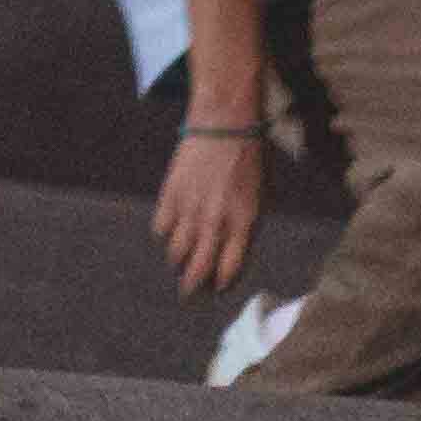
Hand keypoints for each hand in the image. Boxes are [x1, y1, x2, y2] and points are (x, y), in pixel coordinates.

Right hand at [156, 118, 271, 299]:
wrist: (224, 127)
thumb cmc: (248, 160)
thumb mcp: (258, 196)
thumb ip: (244, 225)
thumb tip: (229, 248)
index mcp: (242, 223)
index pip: (229, 267)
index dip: (221, 282)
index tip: (216, 287)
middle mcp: (215, 221)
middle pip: (199, 267)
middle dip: (192, 286)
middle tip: (188, 294)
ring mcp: (190, 209)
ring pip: (176, 252)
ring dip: (177, 261)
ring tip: (178, 263)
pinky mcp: (171, 195)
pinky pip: (162, 227)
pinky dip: (164, 233)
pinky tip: (169, 231)